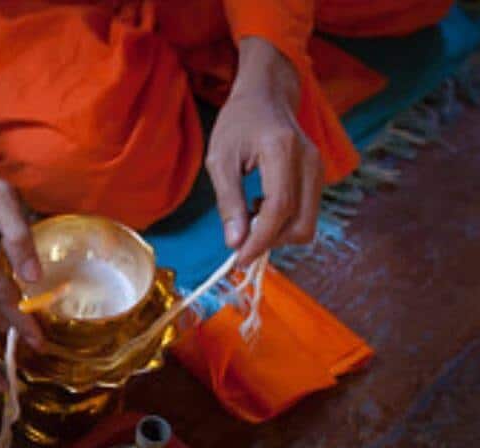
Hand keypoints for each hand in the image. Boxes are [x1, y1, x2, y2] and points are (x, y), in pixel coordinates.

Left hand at [205, 37, 322, 266]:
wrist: (267, 95)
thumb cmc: (238, 123)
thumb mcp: (220, 159)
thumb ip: (228, 202)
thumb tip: (235, 243)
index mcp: (282, 151)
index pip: (279, 210)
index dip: (259, 241)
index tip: (238, 259)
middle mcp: (310, 162)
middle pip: (301, 225)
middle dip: (270, 241)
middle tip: (240, 235)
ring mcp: (319, 170)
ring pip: (307, 225)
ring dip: (276, 234)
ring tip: (249, 213)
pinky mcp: (318, 177)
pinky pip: (306, 214)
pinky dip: (283, 222)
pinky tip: (261, 206)